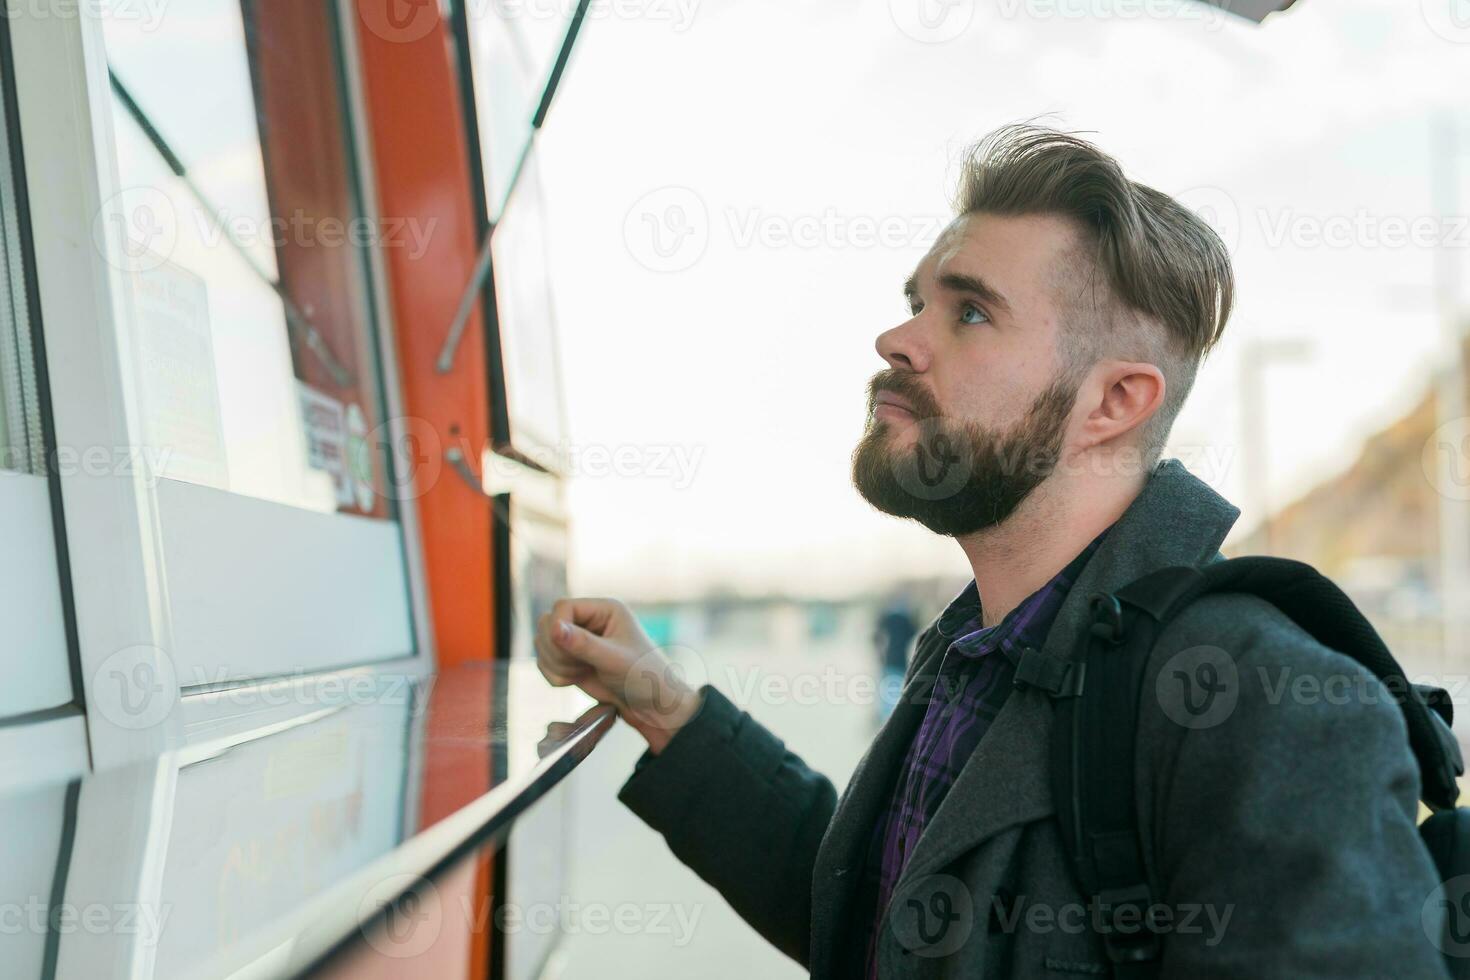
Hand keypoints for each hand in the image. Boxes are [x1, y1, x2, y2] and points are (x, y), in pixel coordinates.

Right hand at [534, 597, 703, 752]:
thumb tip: (554, 627)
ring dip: (556, 665)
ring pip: (542, 643)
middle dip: (556, 651)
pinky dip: (554, 675)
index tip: (570, 652)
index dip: (557, 628)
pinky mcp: (571, 660)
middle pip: (547, 623)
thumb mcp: (615, 660)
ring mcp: (578, 640)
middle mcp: (589, 620)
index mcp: (605, 610)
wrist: (651, 706)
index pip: (562, 607)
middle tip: (580, 667)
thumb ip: (583, 644)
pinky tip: (576, 681)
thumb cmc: (644, 677)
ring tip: (582, 674)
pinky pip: (544, 661)